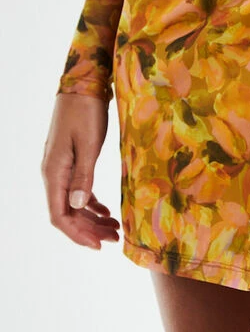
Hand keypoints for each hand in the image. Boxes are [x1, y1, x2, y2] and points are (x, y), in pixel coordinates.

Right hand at [41, 93, 119, 249]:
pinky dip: (91, 204)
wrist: (83, 86)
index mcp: (54, 172)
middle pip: (67, 214)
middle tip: (114, 239)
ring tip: (115, 229)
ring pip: (73, 205)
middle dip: (89, 230)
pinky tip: (107, 211)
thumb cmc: (86, 112)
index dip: (78, 234)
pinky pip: (78, 191)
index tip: (98, 245)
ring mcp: (61, 168)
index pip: (60, 216)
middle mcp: (53, 174)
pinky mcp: (71, 162)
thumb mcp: (89, 144)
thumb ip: (83, 176)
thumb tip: (78, 207)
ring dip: (92, 219)